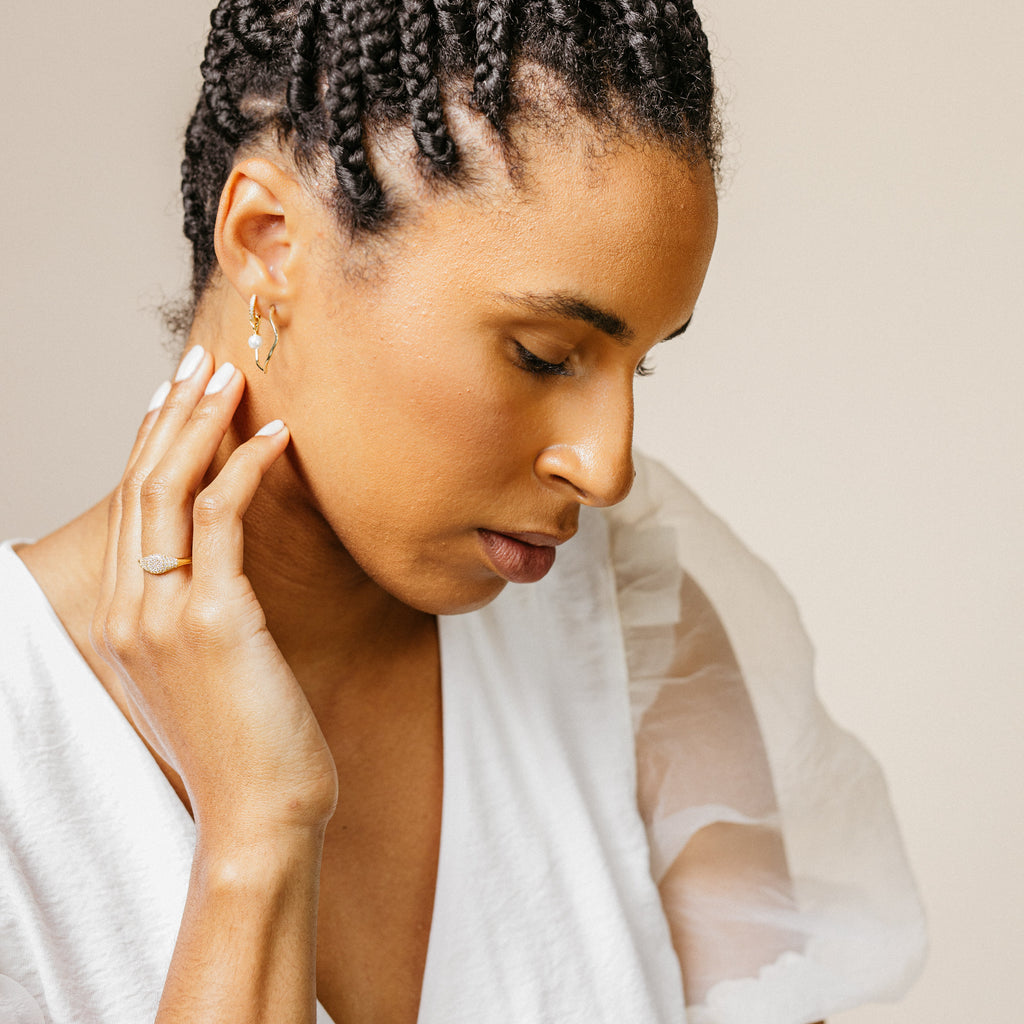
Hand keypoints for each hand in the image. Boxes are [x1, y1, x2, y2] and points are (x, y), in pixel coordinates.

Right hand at [91, 346, 337, 846]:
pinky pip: (222, 517)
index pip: (133, 508)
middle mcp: (131, 607)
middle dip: (172, 414)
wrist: (258, 813)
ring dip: (200, 423)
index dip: (153, 444)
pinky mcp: (213, 617)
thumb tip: (222, 577)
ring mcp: (164, 611)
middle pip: (142, 484)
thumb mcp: (206, 672)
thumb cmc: (245, 744)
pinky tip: (278, 435)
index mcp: (126, 616)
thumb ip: (197, 618)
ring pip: (169, 488)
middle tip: (204, 362)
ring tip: (232, 376)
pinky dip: (246, 466)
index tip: (176, 397)